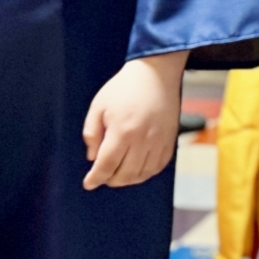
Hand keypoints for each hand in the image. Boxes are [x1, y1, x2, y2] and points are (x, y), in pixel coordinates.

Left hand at [82, 51, 187, 189]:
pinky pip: (157, 167)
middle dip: (110, 180)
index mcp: (122, 131)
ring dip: (127, 179)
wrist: (156, 74)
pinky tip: (136, 169)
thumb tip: (93, 157)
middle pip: (124, 175)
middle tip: (102, 176)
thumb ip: (91, 133)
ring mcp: (158, 142)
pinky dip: (145, 173)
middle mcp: (142, 140)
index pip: (106, 165)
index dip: (95, 178)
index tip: (88, 183)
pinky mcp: (169, 141)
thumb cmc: (124, 88)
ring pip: (141, 174)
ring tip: (117, 174)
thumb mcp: (98, 106)